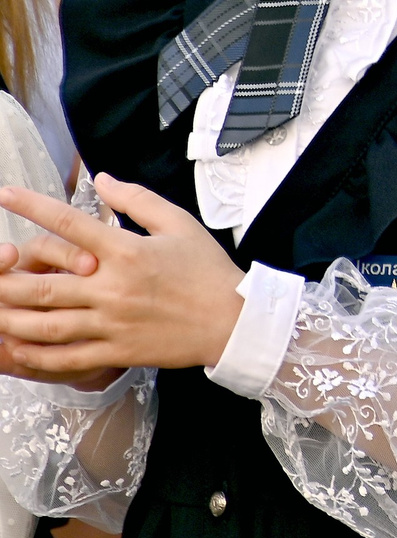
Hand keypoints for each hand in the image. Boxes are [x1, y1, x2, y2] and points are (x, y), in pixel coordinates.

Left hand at [0, 175, 247, 378]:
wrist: (233, 320)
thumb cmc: (208, 270)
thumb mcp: (179, 223)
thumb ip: (137, 200)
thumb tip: (102, 180)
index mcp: (127, 251)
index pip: (69, 224)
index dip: (32, 207)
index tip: (5, 195)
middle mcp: (113, 287)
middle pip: (43, 283)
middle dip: (5, 279)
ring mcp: (112, 322)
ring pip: (46, 324)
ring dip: (11, 318)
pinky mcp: (117, 349)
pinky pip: (67, 357)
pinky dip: (36, 355)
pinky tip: (17, 348)